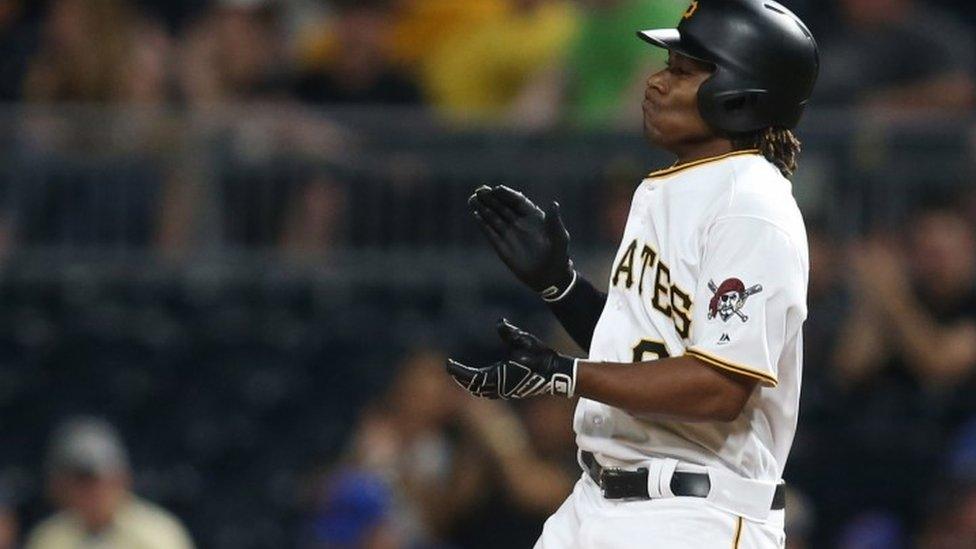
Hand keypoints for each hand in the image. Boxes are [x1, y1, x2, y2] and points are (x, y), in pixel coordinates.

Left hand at [446, 319, 576, 399]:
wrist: (557, 374)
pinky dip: (479, 387)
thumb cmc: (540, 356)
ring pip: (481, 391)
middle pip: (472, 386)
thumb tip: (500, 322)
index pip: (470, 376)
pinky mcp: (511, 392)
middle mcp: (499, 387)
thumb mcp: (525, 341)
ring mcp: (505, 392)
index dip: (457, 370)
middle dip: (460, 378)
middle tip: (451, 369)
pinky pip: (489, 393)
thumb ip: (510, 332)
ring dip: (469, 384)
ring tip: (460, 376)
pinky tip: (478, 381)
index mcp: (498, 376)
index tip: (448, 364)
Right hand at [468, 185, 574, 297]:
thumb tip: (554, 203)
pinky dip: (483, 225)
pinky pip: (491, 234)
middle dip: (491, 198)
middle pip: (502, 207)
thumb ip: (554, 221)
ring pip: (494, 218)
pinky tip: (475, 215)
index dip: (507, 194)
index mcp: (533, 217)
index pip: (518, 201)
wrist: (550, 277)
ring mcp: (510, 235)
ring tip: (472, 199)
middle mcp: (519, 223)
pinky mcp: (502, 247)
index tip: (496, 189)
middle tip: (480, 191)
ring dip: (483, 209)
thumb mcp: (559, 237)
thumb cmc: (558, 256)